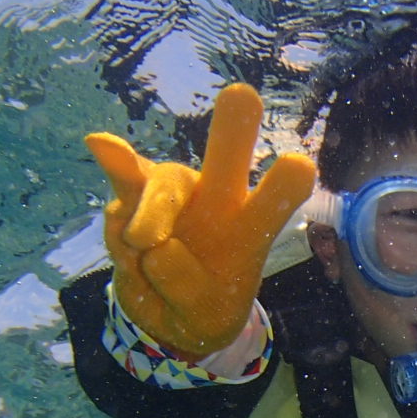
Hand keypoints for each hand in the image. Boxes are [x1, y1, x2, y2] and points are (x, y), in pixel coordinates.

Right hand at [85, 84, 315, 359]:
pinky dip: (117, 227)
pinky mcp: (130, 197)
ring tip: (142, 248)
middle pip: (226, 154)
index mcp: (249, 227)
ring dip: (151, 216)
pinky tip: (126, 251)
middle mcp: (216, 197)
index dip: (283, 185)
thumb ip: (187, 288)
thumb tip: (146, 241)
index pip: (273, 201)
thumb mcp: (205, 320)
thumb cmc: (203, 310)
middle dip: (233, 127)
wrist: (165, 314)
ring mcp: (172, 192)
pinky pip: (120, 200)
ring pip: (162, 185)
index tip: (299, 165)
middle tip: (241, 97)